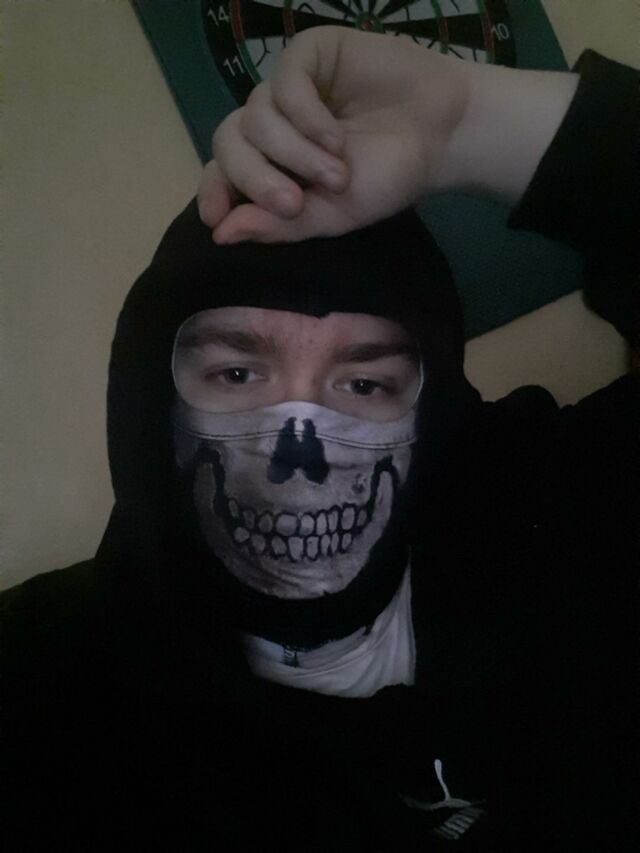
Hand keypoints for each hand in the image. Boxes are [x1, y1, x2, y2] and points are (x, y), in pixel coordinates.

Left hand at [199, 27, 469, 242]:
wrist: (439, 135)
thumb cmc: (385, 177)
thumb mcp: (331, 215)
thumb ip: (277, 226)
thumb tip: (221, 235)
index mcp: (270, 163)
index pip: (221, 173)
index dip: (214, 192)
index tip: (216, 218)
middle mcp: (271, 124)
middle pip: (229, 145)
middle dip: (257, 179)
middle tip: (294, 205)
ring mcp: (287, 87)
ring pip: (256, 117)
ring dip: (294, 153)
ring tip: (338, 174)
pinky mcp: (308, 55)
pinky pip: (284, 83)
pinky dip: (306, 117)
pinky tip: (336, 139)